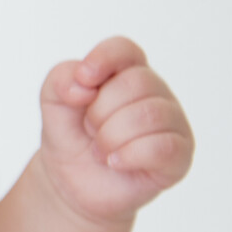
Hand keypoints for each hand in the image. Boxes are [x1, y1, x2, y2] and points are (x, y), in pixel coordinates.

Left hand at [39, 37, 193, 223]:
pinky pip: (161, 148)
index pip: (125, 50)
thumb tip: (84, 85)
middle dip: (100, 111)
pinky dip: (128, 155)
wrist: (72, 182)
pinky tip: (115, 162)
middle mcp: (156, 93)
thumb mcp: (53, 100)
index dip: (104, 59)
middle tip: (90, 129)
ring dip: (111, 136)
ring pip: (149, 115)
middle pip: (137, 82)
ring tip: (100, 149)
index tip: (84, 79)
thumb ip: (61, 79)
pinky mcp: (178, 157)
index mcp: (127, 72)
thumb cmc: (70, 134)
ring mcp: (172, 124)